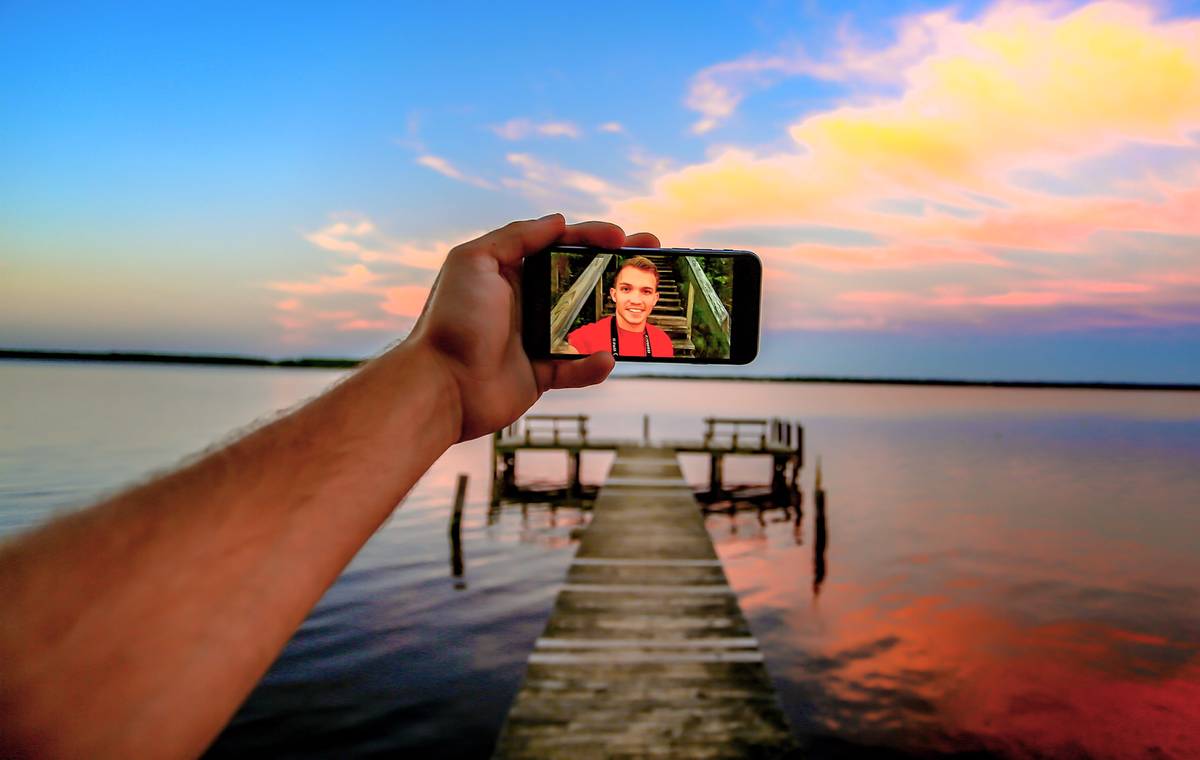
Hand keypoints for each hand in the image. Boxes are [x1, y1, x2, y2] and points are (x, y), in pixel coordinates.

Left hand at [408, 214, 659, 441]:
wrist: (440, 385)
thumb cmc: (453, 320)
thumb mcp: (475, 261)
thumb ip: (516, 237)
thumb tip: (559, 220)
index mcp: (512, 272)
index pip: (561, 248)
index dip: (594, 238)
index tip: (622, 236)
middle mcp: (527, 302)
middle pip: (583, 282)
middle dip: (620, 271)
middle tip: (655, 261)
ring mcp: (535, 339)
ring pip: (587, 325)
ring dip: (617, 316)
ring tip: (645, 308)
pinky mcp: (540, 375)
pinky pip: (576, 368)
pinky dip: (593, 365)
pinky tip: (606, 357)